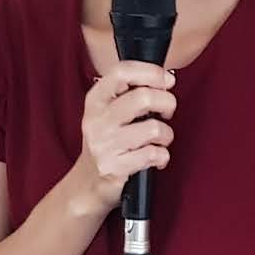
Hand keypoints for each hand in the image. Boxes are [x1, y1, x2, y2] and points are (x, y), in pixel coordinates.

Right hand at [67, 62, 175, 215]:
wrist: (88, 182)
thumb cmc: (106, 142)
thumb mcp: (107, 112)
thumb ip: (129, 93)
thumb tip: (165, 79)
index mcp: (95, 100)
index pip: (122, 72)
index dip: (151, 72)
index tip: (167, 80)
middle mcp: (97, 120)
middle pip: (144, 97)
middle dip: (167, 102)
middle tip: (166, 111)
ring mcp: (105, 144)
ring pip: (154, 128)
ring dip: (166, 135)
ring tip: (159, 139)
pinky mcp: (115, 167)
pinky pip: (154, 154)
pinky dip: (162, 156)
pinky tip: (155, 158)